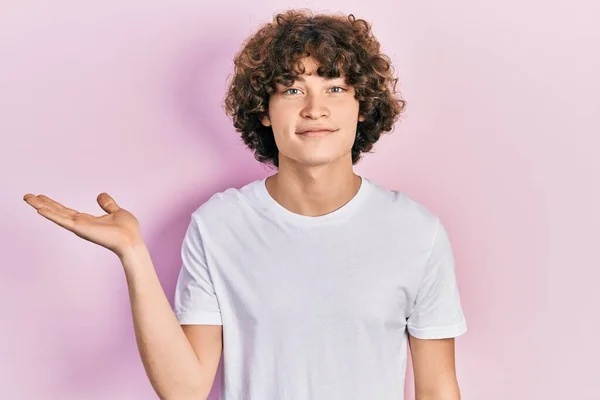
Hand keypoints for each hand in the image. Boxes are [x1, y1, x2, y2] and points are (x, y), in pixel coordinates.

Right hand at [23, 192, 143, 258]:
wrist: (131, 240)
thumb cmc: (127, 230)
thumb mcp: (117, 211)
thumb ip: (107, 205)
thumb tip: (100, 195)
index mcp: (88, 220)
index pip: (66, 211)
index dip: (54, 204)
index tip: (42, 197)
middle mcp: (81, 224)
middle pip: (57, 212)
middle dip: (42, 204)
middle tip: (27, 196)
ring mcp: (79, 227)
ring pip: (56, 214)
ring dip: (41, 206)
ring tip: (27, 198)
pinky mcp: (81, 229)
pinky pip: (63, 220)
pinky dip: (51, 215)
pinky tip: (39, 209)